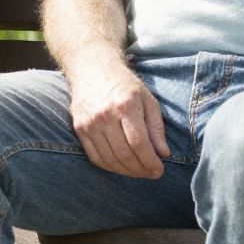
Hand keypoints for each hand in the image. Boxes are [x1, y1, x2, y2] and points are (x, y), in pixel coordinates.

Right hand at [68, 60, 168, 178]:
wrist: (93, 70)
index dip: (150, 162)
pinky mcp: (80, 129)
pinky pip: (95, 157)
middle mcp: (105, 116)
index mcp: (125, 106)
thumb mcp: (148, 100)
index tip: (159, 170)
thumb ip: (156, 128)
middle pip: (124, 154)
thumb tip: (163, 154)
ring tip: (139, 172)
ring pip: (110, 159)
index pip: (139, 144)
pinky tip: (122, 167)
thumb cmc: (125, 86)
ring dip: (127, 172)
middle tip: (151, 174)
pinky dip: (110, 167)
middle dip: (141, 170)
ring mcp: (90, 123)